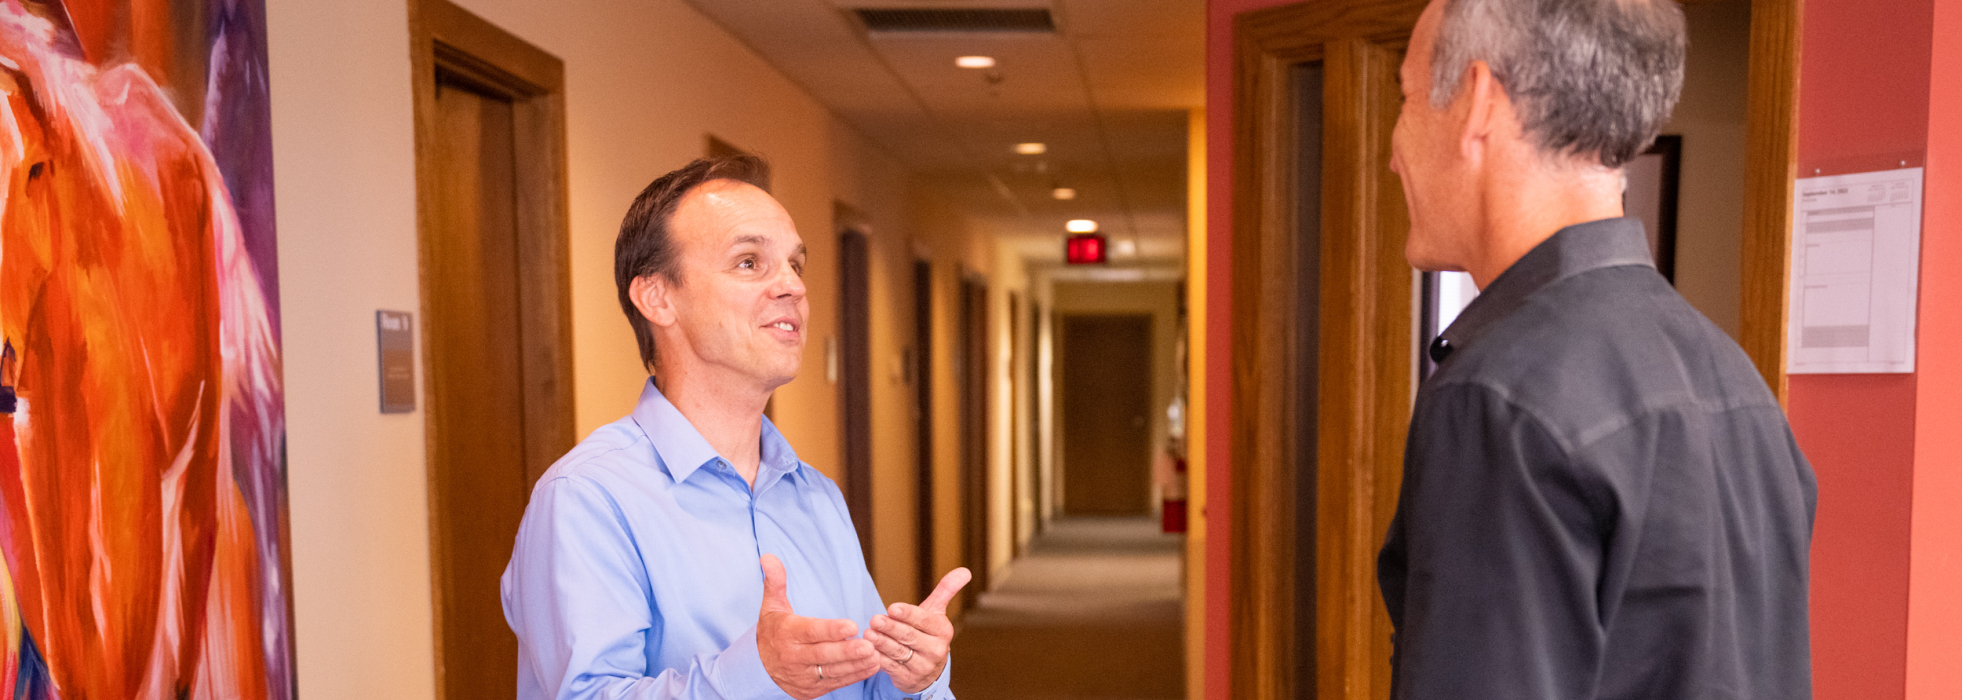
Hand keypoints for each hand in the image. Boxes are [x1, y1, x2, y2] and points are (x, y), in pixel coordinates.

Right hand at [758, 554, 879, 699]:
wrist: (758, 669)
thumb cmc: (772, 631)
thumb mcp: (771, 606)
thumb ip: (775, 581)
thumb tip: (768, 556)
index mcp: (786, 634)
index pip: (811, 632)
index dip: (831, 629)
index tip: (852, 626)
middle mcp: (793, 657)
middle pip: (823, 654)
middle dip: (847, 651)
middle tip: (869, 645)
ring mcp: (802, 676)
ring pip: (832, 671)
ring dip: (855, 664)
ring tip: (876, 655)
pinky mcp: (811, 690)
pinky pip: (836, 683)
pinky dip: (855, 676)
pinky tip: (872, 666)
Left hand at [865, 567, 970, 693]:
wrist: (928, 671)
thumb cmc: (928, 634)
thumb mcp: (936, 613)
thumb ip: (946, 590)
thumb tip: (965, 570)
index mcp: (942, 631)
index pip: (923, 620)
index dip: (908, 614)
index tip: (892, 608)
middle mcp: (936, 650)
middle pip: (909, 636)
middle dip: (891, 628)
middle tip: (875, 620)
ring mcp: (923, 667)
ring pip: (899, 652)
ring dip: (882, 643)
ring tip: (868, 634)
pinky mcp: (908, 679)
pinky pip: (891, 668)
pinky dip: (879, 659)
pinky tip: (868, 651)